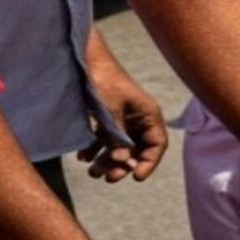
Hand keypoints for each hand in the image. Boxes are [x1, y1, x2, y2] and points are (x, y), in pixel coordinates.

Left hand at [80, 33, 168, 183]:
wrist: (84, 62)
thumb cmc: (103, 81)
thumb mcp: (111, 109)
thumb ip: (117, 135)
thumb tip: (121, 160)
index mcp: (148, 115)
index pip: (157, 145)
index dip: (148, 163)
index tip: (135, 177)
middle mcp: (138, 120)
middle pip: (137, 151)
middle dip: (122, 166)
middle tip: (108, 177)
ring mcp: (122, 121)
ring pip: (119, 149)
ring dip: (107, 162)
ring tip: (92, 171)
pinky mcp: (106, 120)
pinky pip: (104, 142)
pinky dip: (95, 151)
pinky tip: (83, 157)